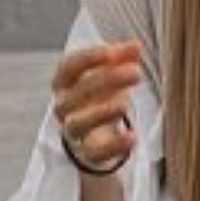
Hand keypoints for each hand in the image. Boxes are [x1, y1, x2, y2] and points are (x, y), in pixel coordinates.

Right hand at [52, 37, 141, 172]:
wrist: (94, 138)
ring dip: (102, 112)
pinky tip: (133, 137)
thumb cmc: (98, 98)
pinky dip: (115, 146)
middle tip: (136, 72)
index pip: (69, 66)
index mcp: (64, 82)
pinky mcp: (87, 154)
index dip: (90, 58)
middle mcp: (64, 106)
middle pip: (79, 92)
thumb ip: (121, 59)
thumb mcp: (109, 75)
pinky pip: (96, 152)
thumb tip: (136, 46)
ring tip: (126, 104)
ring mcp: (73, 131)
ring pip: (79, 122)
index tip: (113, 52)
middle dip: (107, 79)